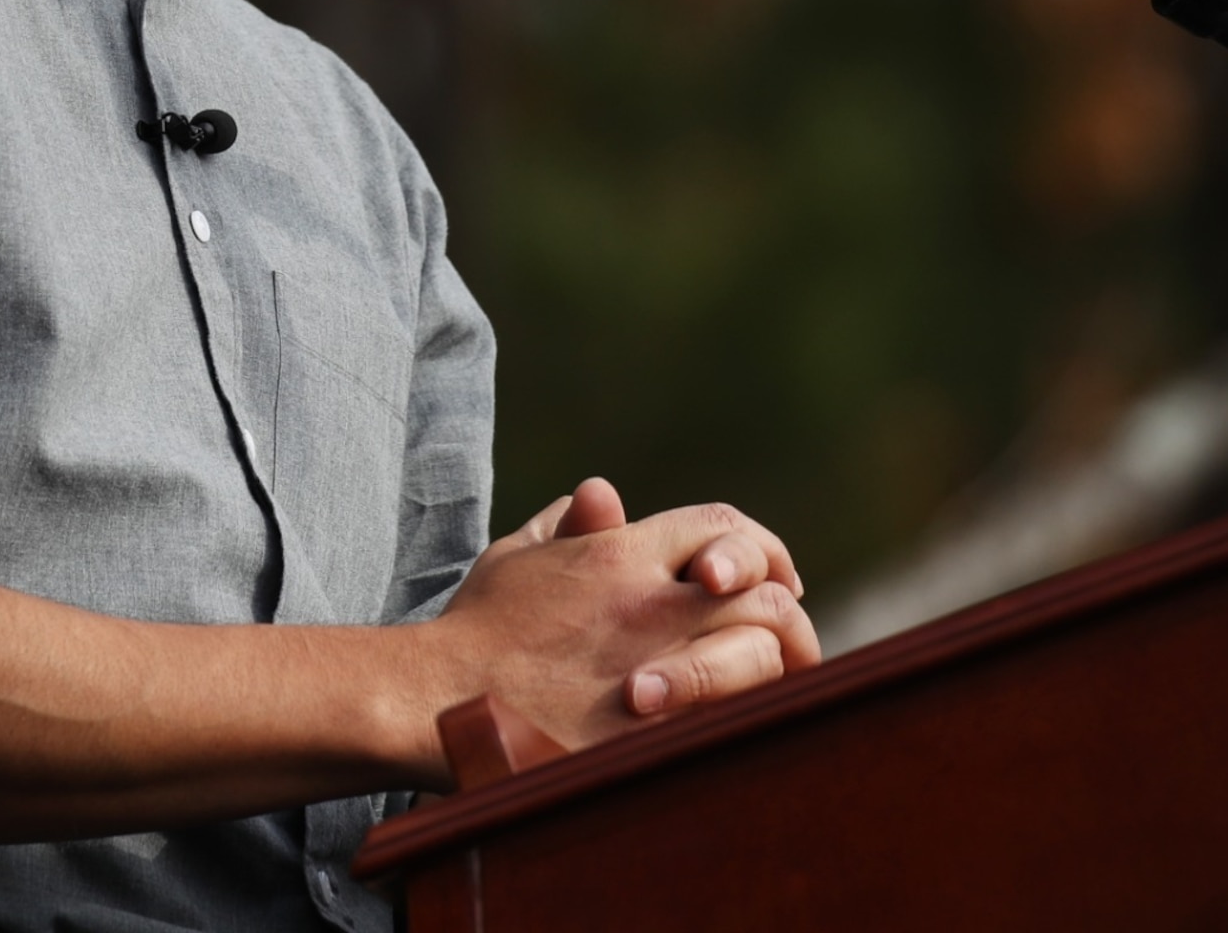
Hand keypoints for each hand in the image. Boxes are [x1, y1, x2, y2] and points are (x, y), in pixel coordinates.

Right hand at [421, 477, 820, 765]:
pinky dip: (753, 712)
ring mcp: (655, 667)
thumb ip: (567, 525)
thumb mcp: (516, 558)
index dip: (760, 548)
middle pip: (760, 589)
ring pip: (761, 653)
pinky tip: (749, 719)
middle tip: (789, 637)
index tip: (773, 575)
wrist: (438, 699)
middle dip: (786, 610)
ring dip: (778, 665)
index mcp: (618, 554)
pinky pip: (736, 716)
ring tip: (777, 681)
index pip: (722, 525)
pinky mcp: (654, 731)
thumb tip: (604, 496)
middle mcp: (647, 602)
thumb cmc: (476, 629)